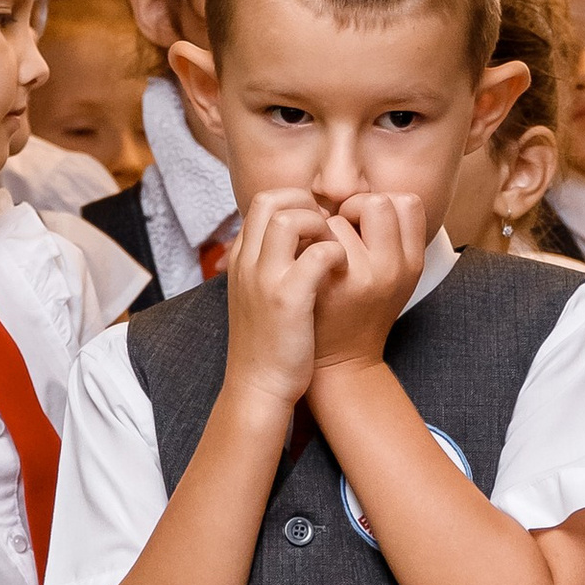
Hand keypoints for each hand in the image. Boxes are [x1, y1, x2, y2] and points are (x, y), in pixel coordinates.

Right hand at [222, 190, 341, 415]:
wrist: (258, 386)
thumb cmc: (268, 343)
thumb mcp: (258, 295)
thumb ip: (269, 264)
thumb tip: (300, 239)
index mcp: (241, 259)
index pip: (263, 202)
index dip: (296, 203)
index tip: (318, 226)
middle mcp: (248, 262)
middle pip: (270, 198)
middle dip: (307, 204)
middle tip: (329, 230)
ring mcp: (264, 278)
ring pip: (290, 218)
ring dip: (321, 225)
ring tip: (335, 249)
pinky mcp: (287, 298)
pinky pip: (319, 254)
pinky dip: (336, 254)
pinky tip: (343, 271)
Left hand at [307, 189, 428, 381]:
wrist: (337, 362)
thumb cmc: (360, 311)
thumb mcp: (393, 277)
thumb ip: (390, 237)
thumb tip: (365, 195)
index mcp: (412, 264)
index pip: (408, 202)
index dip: (383, 205)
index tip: (366, 226)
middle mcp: (392, 268)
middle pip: (377, 201)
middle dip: (353, 210)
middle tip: (341, 235)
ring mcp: (359, 275)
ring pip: (339, 218)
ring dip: (326, 230)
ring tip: (323, 258)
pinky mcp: (326, 282)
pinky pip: (315, 237)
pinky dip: (308, 244)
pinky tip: (307, 266)